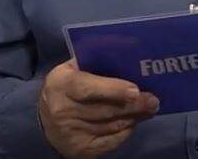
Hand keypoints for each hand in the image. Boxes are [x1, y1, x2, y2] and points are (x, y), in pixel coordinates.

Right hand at [39, 59, 159, 157]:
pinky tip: (134, 122)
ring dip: (134, 117)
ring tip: (149, 109)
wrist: (43, 120)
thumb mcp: (71, 68)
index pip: (88, 88)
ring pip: (110, 126)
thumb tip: (128, 48)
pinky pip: (109, 141)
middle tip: (153, 100)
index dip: (113, 89)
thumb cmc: (65, 87)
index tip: (135, 90)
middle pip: (105, 110)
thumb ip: (94, 59)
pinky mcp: (79, 149)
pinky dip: (124, 132)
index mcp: (61, 84)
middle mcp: (63, 110)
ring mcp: (70, 133)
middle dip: (133, 106)